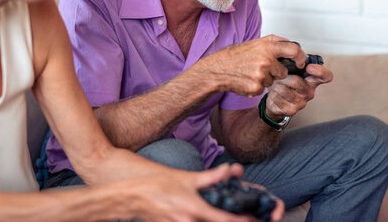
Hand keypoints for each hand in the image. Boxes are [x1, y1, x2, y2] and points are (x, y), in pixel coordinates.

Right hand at [130, 163, 283, 220]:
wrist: (133, 196)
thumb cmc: (159, 184)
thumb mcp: (186, 178)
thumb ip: (210, 177)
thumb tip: (229, 170)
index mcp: (196, 209)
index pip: (226, 220)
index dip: (243, 221)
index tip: (253, 218)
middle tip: (244, 217)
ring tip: (223, 215)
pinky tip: (206, 217)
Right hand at [193, 35, 305, 97]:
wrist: (217, 70)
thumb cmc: (235, 56)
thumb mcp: (254, 43)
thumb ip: (273, 42)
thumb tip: (291, 44)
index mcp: (267, 47)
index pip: (294, 50)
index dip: (300, 57)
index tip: (300, 63)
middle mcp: (266, 60)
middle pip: (284, 71)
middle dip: (276, 71)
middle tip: (260, 67)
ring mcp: (261, 75)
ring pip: (273, 81)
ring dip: (265, 79)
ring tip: (250, 73)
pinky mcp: (256, 88)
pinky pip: (264, 89)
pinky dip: (257, 86)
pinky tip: (246, 80)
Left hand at [264, 63, 332, 120]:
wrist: (276, 102)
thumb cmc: (283, 83)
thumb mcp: (288, 70)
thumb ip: (291, 60)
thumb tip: (285, 49)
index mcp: (312, 80)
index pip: (325, 76)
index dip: (320, 71)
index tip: (310, 67)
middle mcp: (309, 91)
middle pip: (296, 81)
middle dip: (282, 77)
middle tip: (278, 76)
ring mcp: (301, 102)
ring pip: (284, 89)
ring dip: (276, 85)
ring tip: (275, 84)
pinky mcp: (291, 110)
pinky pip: (277, 98)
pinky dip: (272, 94)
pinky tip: (274, 94)